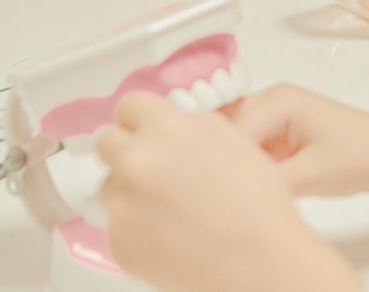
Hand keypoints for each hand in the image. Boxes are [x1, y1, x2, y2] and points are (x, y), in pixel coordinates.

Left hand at [97, 92, 359, 291]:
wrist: (260, 262)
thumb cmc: (258, 204)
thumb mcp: (236, 141)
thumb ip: (194, 123)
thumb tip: (171, 122)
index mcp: (165, 131)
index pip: (129, 106)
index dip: (143, 118)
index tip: (150, 131)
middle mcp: (135, 163)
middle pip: (108, 142)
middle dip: (130, 150)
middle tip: (160, 170)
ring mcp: (122, 207)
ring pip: (110, 185)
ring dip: (130, 189)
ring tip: (172, 207)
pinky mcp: (118, 245)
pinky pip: (117, 225)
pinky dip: (137, 227)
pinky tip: (171, 233)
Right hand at [224, 84, 368, 195]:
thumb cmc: (361, 155)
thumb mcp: (313, 175)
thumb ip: (268, 182)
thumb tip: (232, 196)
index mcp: (277, 100)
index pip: (231, 131)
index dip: (218, 162)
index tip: (210, 193)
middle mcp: (270, 101)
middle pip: (226, 131)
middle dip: (220, 160)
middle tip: (214, 195)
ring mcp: (273, 117)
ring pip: (236, 142)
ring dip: (232, 165)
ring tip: (227, 194)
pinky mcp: (278, 134)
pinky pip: (250, 150)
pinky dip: (246, 168)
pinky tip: (243, 190)